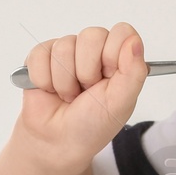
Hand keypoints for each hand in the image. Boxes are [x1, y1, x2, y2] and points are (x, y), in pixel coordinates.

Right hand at [17, 23, 147, 172]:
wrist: (57, 142)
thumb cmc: (92, 125)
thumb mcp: (121, 103)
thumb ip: (134, 72)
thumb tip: (134, 41)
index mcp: (119, 58)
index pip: (122, 32)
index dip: (113, 55)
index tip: (108, 80)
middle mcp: (94, 50)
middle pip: (92, 36)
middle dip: (86, 72)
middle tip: (86, 92)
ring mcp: (67, 51)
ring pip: (64, 46)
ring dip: (65, 81)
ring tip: (69, 95)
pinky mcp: (41, 57)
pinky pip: (40, 54)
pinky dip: (44, 80)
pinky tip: (50, 91)